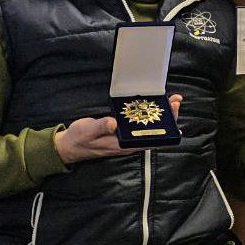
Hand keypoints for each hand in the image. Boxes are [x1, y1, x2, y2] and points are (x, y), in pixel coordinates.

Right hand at [55, 95, 181, 164]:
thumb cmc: (79, 139)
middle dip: (168, 117)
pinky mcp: (122, 130)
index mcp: (123, 145)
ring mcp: (126, 136)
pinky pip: (140, 122)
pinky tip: (154, 104)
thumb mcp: (88, 131)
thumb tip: (114, 123)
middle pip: (154, 131)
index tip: (173, 115)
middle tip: (175, 101)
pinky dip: (149, 113)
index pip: (151, 138)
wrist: (69, 145)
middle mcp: (128, 142)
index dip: (165, 128)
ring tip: (171, 100)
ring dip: (161, 114)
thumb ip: (101, 127)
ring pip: (149, 126)